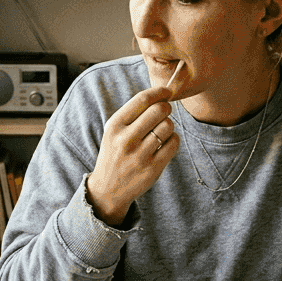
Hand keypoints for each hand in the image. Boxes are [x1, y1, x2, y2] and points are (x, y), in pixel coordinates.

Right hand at [86, 86, 178, 225]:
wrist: (108, 189)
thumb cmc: (115, 153)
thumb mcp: (114, 131)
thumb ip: (134, 113)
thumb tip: (162, 95)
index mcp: (115, 126)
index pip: (142, 99)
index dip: (159, 92)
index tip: (167, 91)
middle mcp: (126, 139)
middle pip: (159, 110)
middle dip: (166, 108)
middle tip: (164, 113)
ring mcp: (140, 155)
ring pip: (168, 126)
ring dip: (169, 125)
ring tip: (160, 132)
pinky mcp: (153, 168)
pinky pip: (174, 143)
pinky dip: (173, 139)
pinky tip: (164, 143)